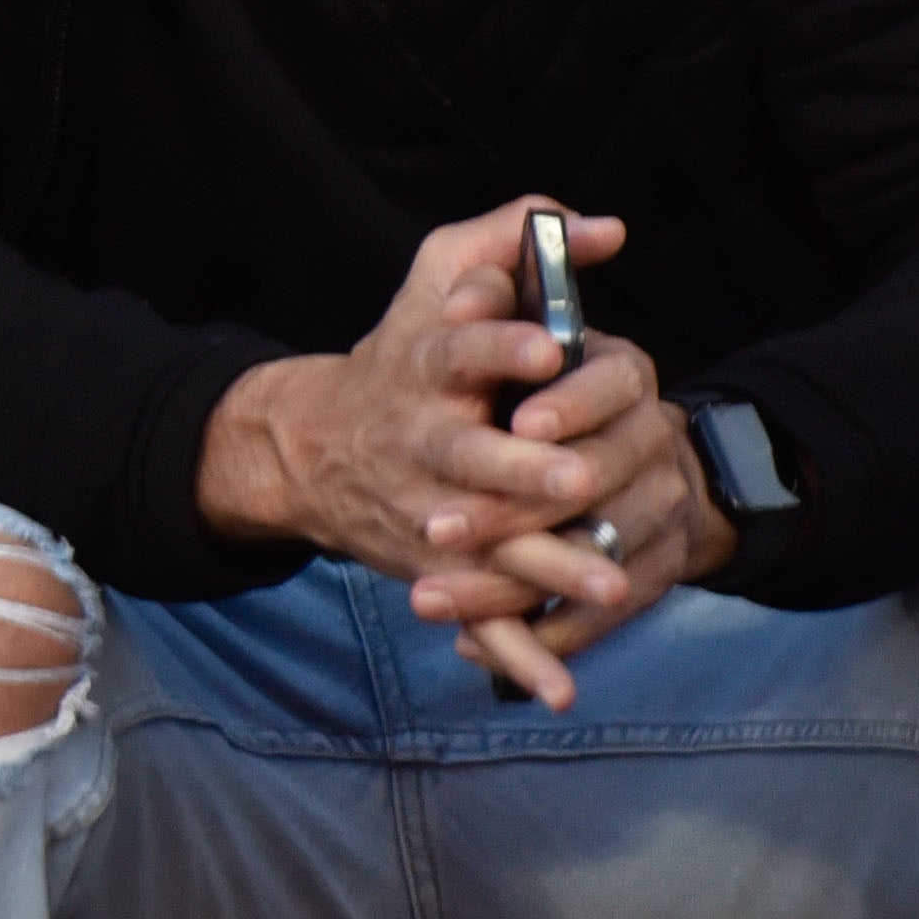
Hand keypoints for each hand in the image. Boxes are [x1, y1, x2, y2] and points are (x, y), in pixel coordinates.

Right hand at [198, 205, 707, 704]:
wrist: (310, 449)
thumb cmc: (401, 355)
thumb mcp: (435, 279)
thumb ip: (511, 242)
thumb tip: (604, 230)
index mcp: (426, 365)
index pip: (460, 348)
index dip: (501, 347)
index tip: (550, 347)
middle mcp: (422, 441)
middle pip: (470, 457)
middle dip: (521, 471)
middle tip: (575, 479)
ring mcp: (427, 512)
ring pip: (486, 545)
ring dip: (541, 570)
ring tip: (607, 586)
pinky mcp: (435, 568)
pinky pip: (478, 618)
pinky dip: (514, 657)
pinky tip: (559, 687)